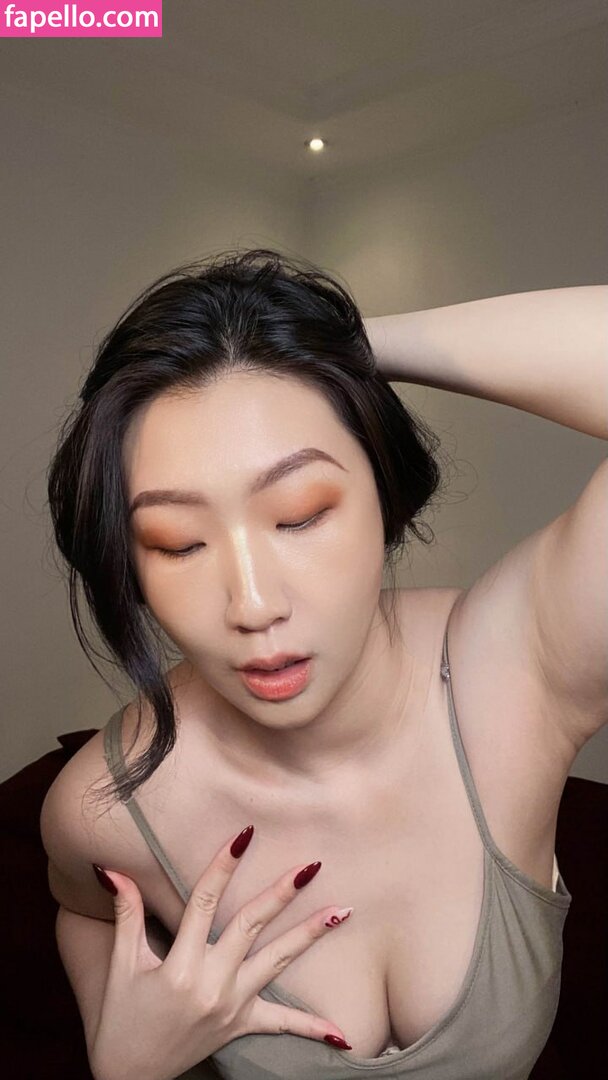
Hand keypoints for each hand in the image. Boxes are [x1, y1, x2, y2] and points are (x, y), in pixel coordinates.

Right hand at [89, 826, 352, 1079]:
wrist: (131, 1076)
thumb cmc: (121, 1017)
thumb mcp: (122, 965)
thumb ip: (125, 913)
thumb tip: (109, 868)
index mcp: (179, 966)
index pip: (204, 902)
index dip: (223, 866)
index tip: (244, 835)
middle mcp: (211, 984)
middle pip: (250, 926)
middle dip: (281, 894)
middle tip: (309, 865)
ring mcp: (231, 1006)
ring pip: (277, 961)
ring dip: (310, 934)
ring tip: (342, 910)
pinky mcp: (241, 1025)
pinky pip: (282, 1025)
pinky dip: (312, 1028)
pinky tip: (343, 1035)